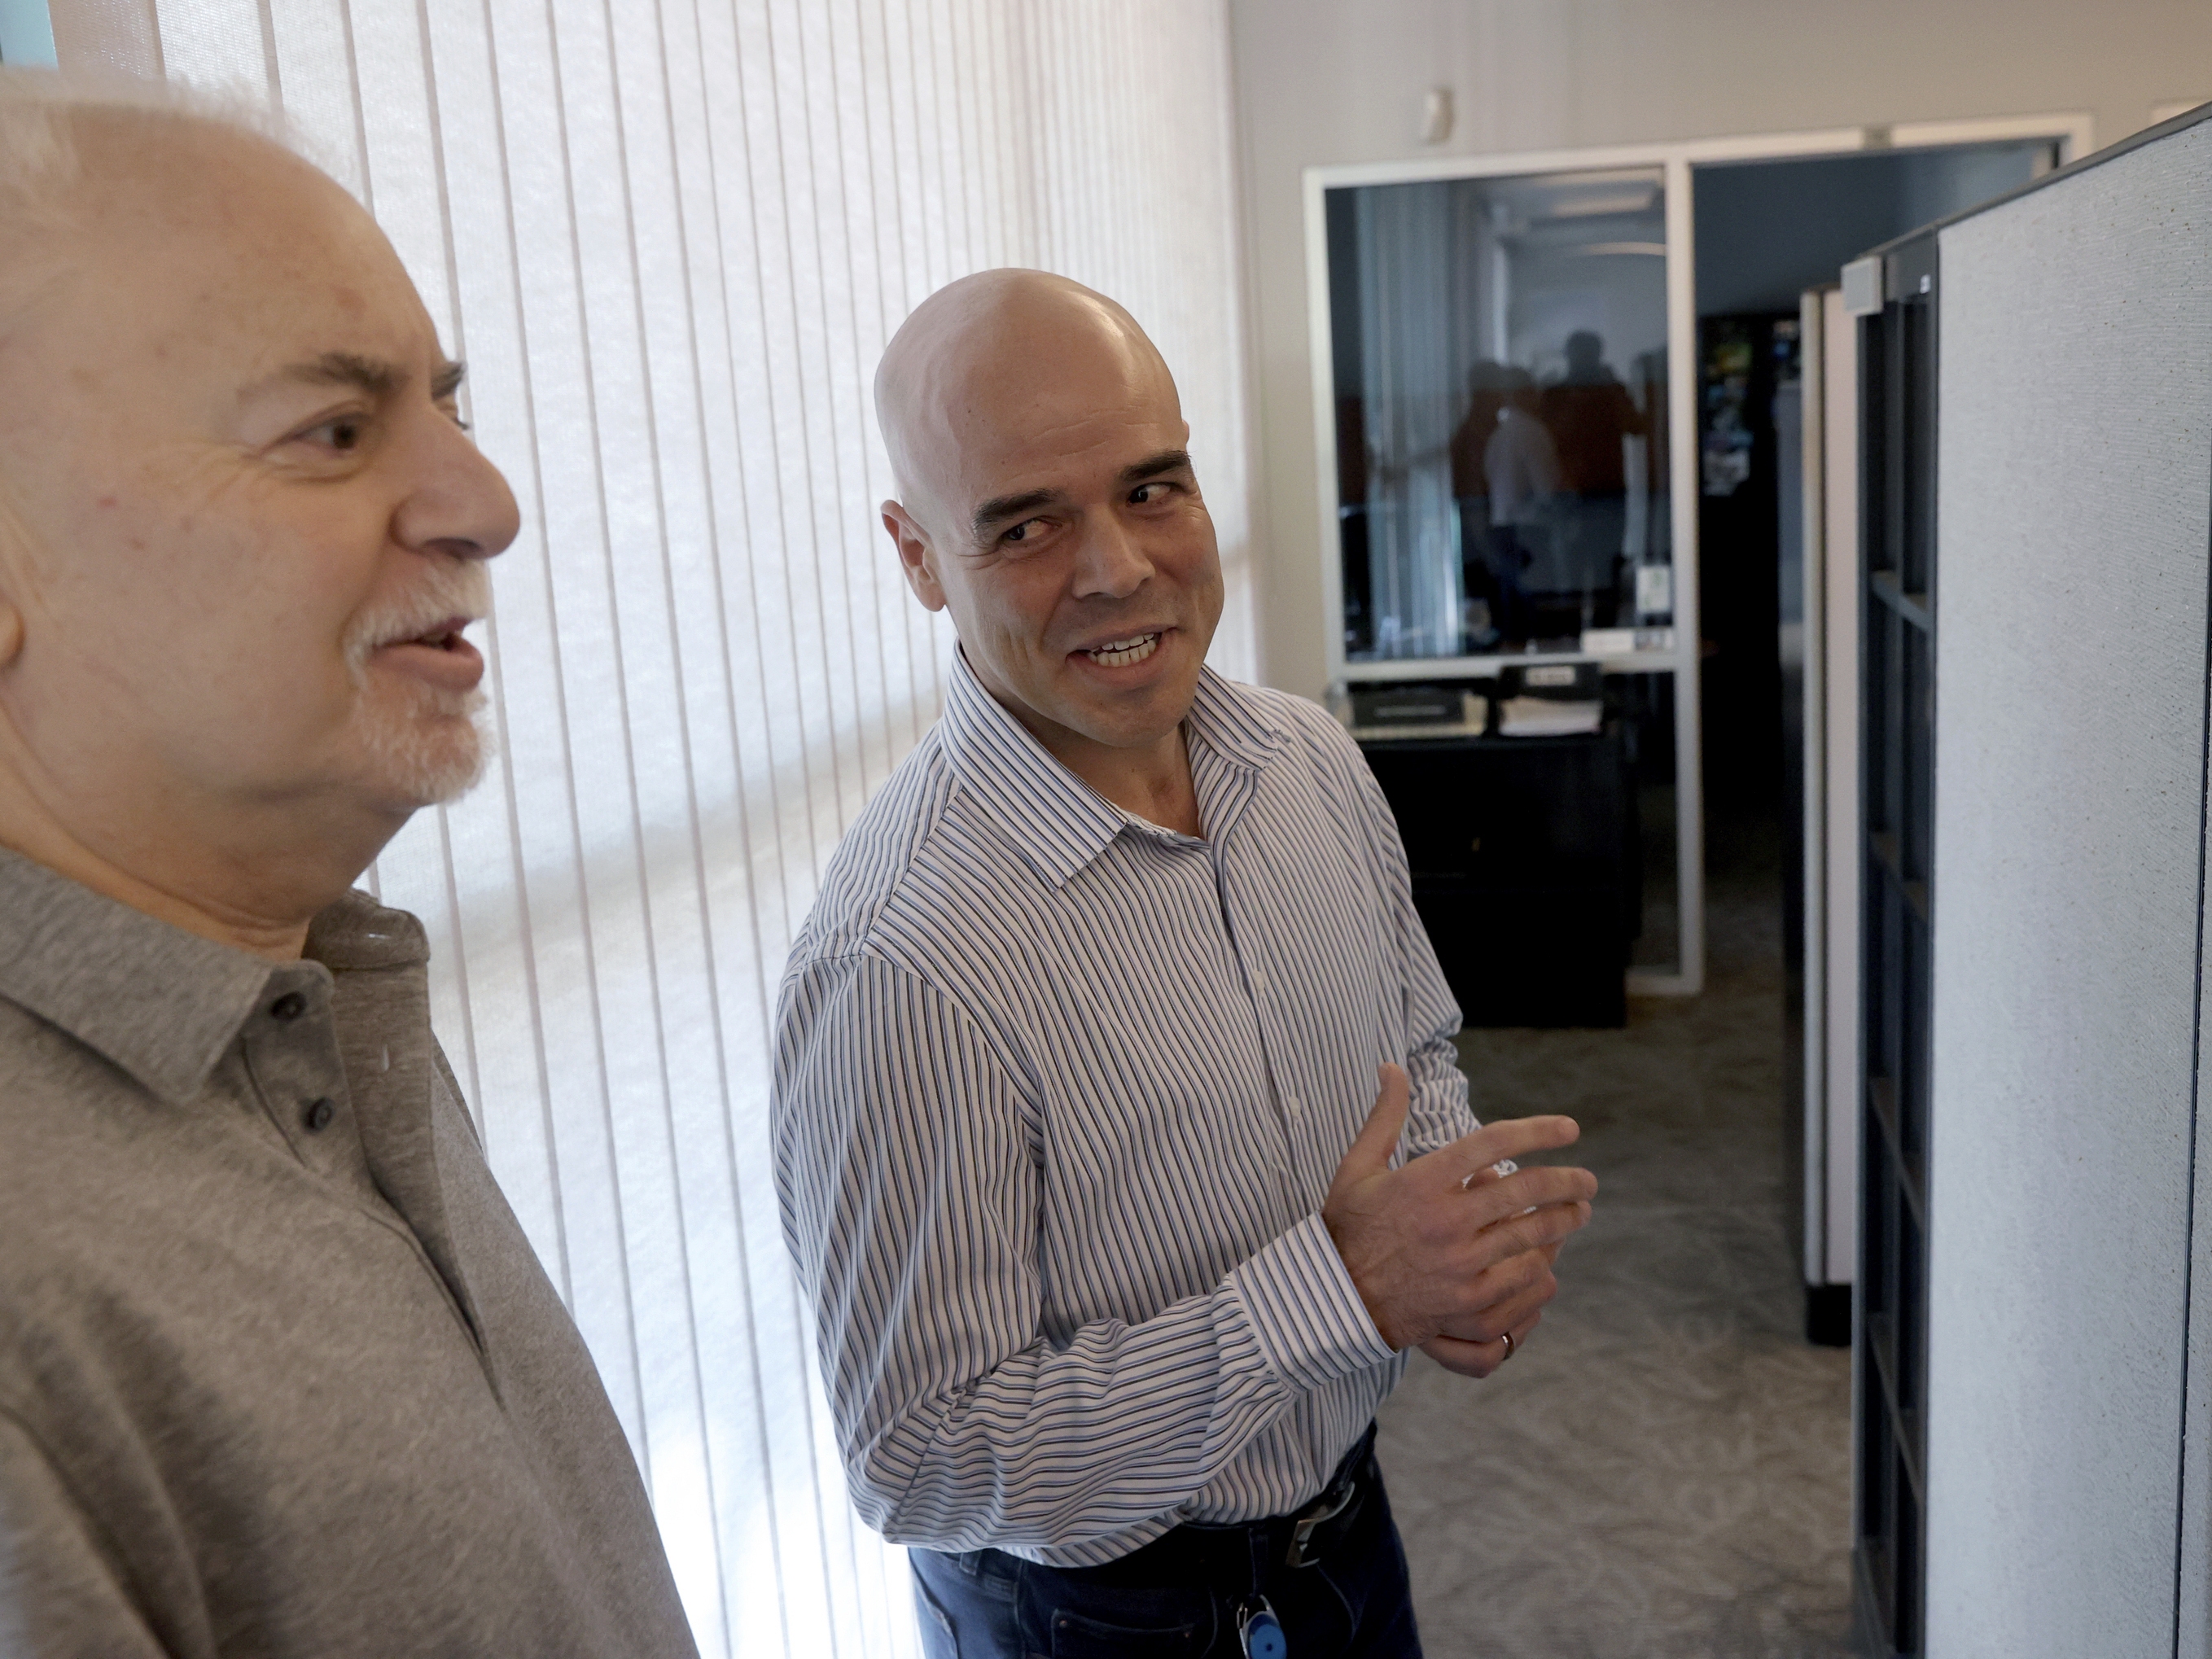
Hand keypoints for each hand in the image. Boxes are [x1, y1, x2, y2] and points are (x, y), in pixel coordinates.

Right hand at [1322, 1064, 1594, 1357]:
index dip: (1538, 1131)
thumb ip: (1383, 1116)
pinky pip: (1522, 1278)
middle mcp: (1446, 1219)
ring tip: (1581, 1212)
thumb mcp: (1357, 1167)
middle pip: (1526, 1189)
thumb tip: (1392, 1067)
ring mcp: (1460, 1263)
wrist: (1334, 1299)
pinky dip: (1543, 1263)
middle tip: (1587, 1181)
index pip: (1493, 1142)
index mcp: (1423, 1181)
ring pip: (1532, 1234)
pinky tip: (1551, 1256)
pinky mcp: (1468, 1301)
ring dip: (1565, 1220)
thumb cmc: (1348, 1227)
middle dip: (1568, 1181)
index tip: (1569, 1129)